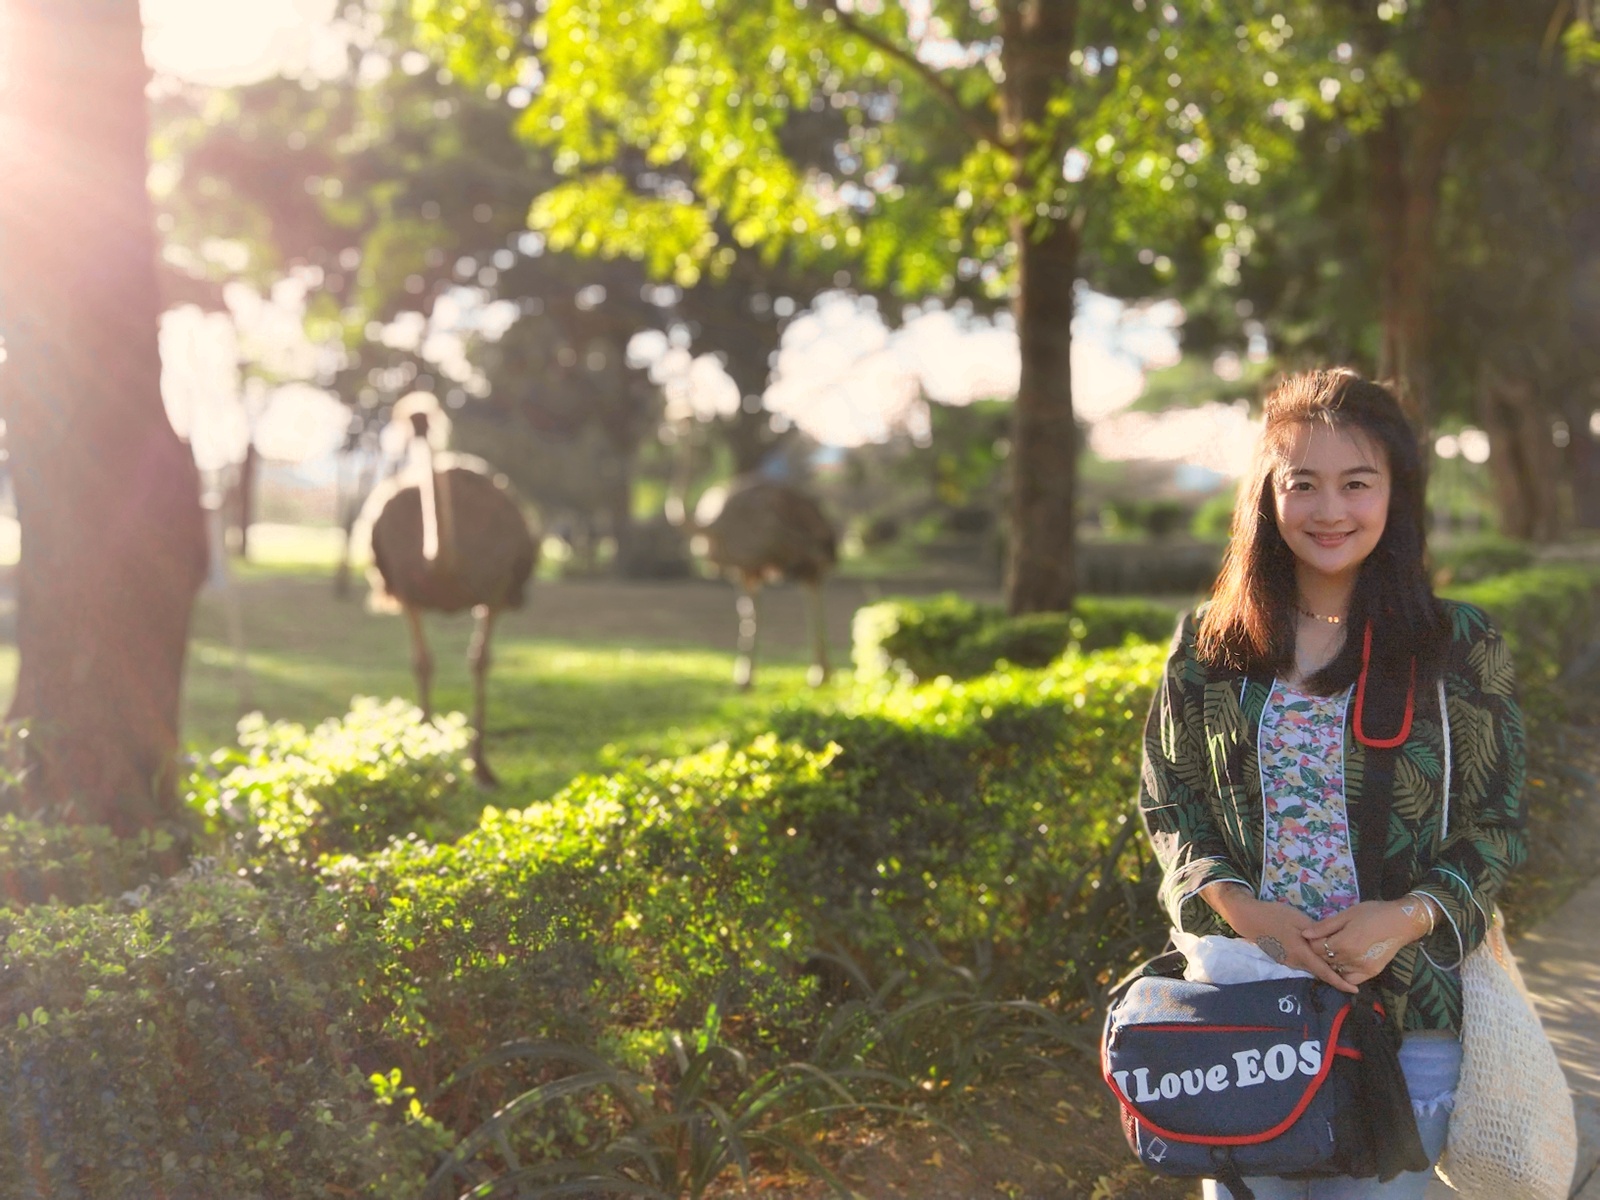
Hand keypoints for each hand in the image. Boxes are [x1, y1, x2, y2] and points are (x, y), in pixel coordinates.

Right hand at [1201, 884, 1356, 992]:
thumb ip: (1316, 933)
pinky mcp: (1282, 958)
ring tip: (1339, 963)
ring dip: (1323, 968)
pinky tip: (1317, 954)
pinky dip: (1312, 962)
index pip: (1324, 973)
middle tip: (1352, 971)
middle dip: (1334, 975)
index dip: (1340, 983)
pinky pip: (1302, 963)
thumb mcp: (1298, 919)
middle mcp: (1295, 962)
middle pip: (1318, 972)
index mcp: (1301, 953)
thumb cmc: (1274, 916)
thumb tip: (1331, 943)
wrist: (1249, 918)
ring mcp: (1287, 961)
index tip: (1354, 990)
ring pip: (1310, 967)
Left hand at [1301, 899, 1430, 986]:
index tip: (1316, 935)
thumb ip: (1325, 926)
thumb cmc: (1372, 913)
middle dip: (1320, 952)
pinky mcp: (1371, 973)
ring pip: (1336, 970)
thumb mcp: (1346, 915)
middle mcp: (1351, 959)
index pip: (1316, 948)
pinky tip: (1344, 963)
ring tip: (1335, 951)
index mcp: (1343, 943)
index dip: (1312, 941)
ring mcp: (1361, 968)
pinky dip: (1344, 973)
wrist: (1401, 922)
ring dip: (1331, 962)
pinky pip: (1351, 979)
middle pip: (1325, 960)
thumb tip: (1304, 934)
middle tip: (1325, 942)